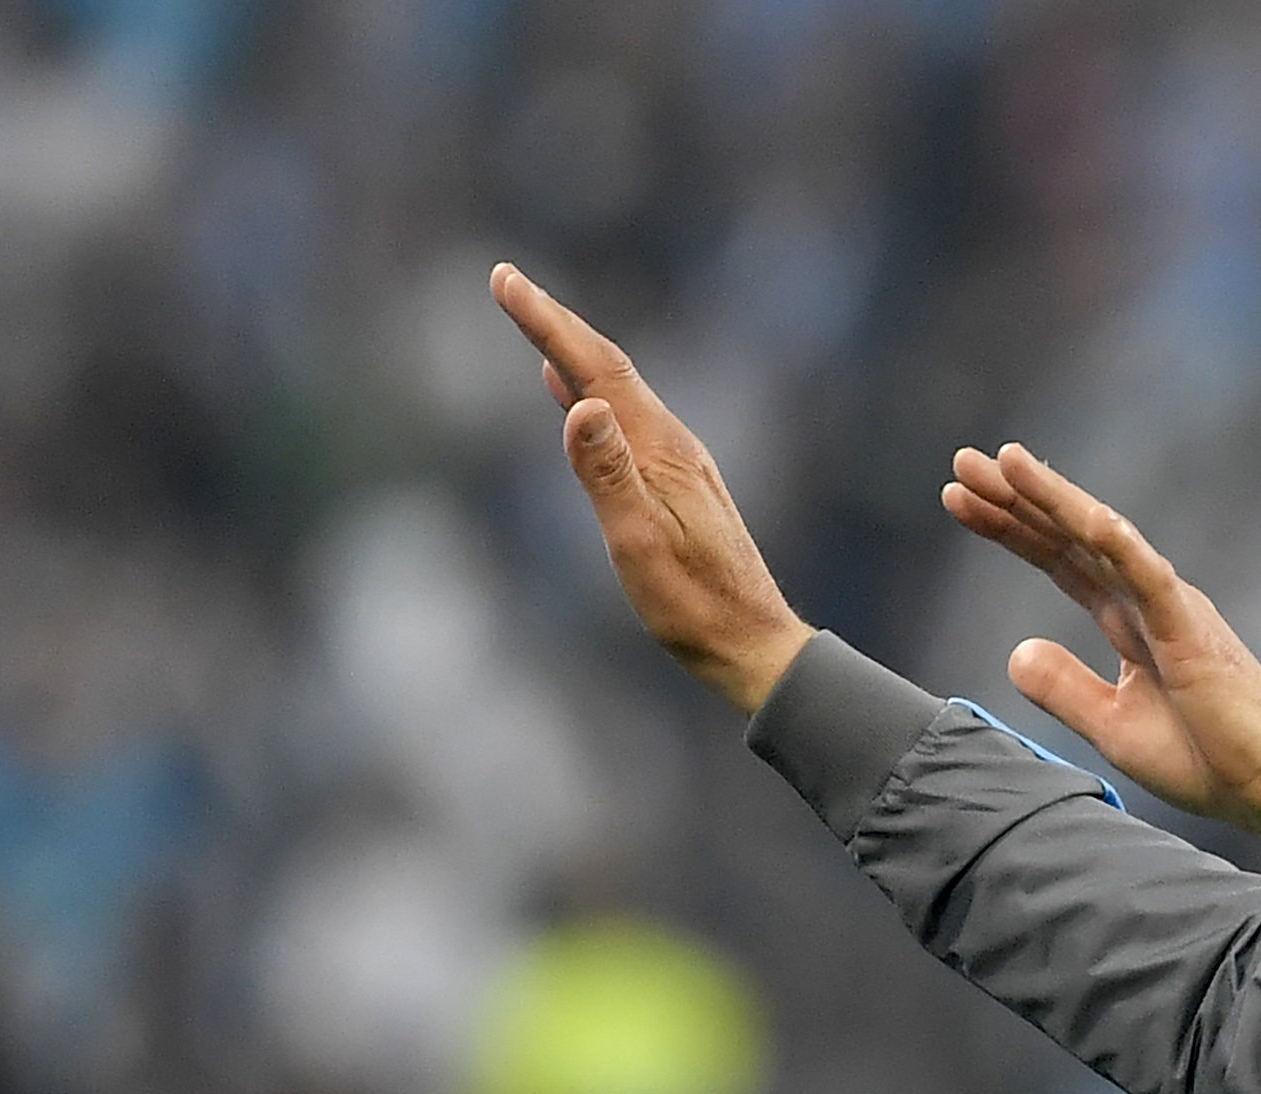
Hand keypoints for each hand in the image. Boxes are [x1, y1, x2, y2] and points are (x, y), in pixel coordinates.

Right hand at [490, 263, 814, 711]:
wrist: (753, 645)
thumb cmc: (694, 605)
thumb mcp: (640, 543)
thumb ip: (608, 474)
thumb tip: (581, 403)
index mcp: (663, 451)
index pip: (599, 370)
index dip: (550, 323)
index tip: (506, 281)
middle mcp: (675, 445)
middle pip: (609, 369)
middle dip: (556, 324)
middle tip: (508, 282)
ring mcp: (678, 464)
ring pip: (618, 393)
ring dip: (573, 354)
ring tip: (534, 323)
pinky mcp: (678, 486)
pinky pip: (627, 423)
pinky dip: (593, 397)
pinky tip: (576, 397)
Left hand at [941, 444, 1260, 864]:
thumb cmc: (1209, 759)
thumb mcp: (1114, 726)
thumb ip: (1065, 688)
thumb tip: (1014, 650)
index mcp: (1130, 621)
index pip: (1061, 561)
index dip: (1011, 528)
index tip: (957, 499)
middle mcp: (1148, 600)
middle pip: (1071, 538)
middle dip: (1016, 499)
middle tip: (961, 462)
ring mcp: (1173, 611)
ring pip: (1105, 541)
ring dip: (1055, 501)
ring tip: (1005, 462)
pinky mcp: (1196, 634)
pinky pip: (1155, 582)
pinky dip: (1123, 547)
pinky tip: (1089, 517)